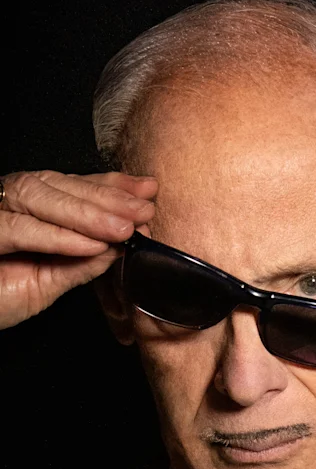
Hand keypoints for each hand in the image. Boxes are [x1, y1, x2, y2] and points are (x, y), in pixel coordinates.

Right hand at [0, 170, 157, 329]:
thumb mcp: (47, 282)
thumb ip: (81, 263)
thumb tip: (122, 246)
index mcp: (27, 208)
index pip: (71, 186)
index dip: (110, 185)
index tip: (148, 189)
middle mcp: (6, 202)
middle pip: (58, 185)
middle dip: (106, 197)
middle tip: (143, 209)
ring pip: (39, 199)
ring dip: (87, 214)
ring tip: (123, 228)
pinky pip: (18, 228)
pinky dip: (56, 236)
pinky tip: (89, 245)